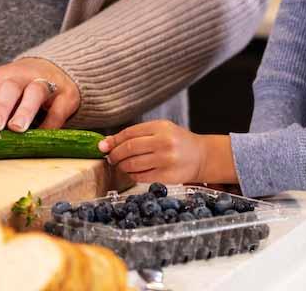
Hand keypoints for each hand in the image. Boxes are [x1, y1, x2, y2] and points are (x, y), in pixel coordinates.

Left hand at [0, 58, 79, 140]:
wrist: (56, 70)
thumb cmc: (18, 89)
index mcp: (0, 78)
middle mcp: (22, 77)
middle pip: (10, 88)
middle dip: (1, 107)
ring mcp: (46, 83)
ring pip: (35, 92)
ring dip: (25, 110)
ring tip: (17, 128)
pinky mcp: (66, 95)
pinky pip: (58, 109)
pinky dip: (50, 123)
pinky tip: (41, 135)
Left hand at [98, 121, 228, 185]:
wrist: (201, 156)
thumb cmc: (178, 141)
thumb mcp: (161, 130)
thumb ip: (136, 134)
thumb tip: (106, 143)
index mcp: (161, 127)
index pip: (129, 133)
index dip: (113, 140)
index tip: (103, 146)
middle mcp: (164, 142)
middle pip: (129, 149)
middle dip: (115, 155)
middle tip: (111, 158)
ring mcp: (166, 160)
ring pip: (133, 164)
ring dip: (122, 166)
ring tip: (122, 165)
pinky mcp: (167, 176)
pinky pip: (141, 177)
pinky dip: (132, 176)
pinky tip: (133, 173)